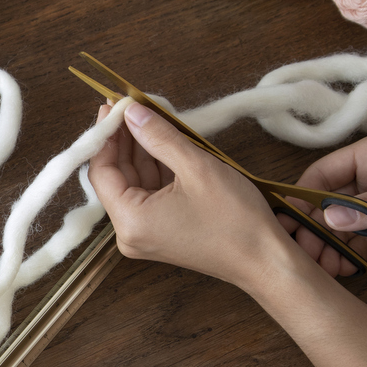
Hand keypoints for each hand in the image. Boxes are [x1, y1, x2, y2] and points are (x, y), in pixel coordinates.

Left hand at [87, 100, 296, 289]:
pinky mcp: (160, 233)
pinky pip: (149, 195)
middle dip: (124, 141)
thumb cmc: (236, 220)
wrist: (266, 261)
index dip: (104, 136)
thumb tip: (132, 113)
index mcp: (130, 221)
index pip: (101, 172)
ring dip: (141, 152)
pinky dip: (155, 169)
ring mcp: (144, 235)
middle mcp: (129, 233)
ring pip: (133, 184)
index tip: (113, 106)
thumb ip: (159, 137)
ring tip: (150, 118)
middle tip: (131, 107)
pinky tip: (163, 142)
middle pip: (115, 177)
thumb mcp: (196, 167)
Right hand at [291, 130, 366, 276]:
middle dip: (315, 228)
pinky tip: (341, 270)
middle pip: (328, 201)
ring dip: (329, 246)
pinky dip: (349, 255)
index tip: (290, 226)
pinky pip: (362, 241)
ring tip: (323, 268)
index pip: (324, 173)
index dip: (304, 198)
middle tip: (306, 254)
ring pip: (342, 225)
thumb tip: (331, 221)